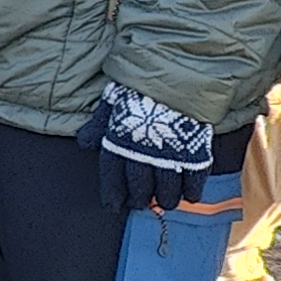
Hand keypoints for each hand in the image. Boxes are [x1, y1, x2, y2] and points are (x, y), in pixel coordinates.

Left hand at [79, 82, 215, 214]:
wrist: (177, 74)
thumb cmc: (141, 87)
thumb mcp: (113, 101)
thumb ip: (100, 123)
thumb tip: (85, 143)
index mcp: (120, 140)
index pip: (113, 175)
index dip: (113, 193)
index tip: (114, 205)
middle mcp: (143, 152)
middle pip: (140, 186)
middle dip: (140, 199)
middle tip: (142, 204)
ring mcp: (170, 154)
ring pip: (167, 188)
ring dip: (166, 199)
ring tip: (165, 202)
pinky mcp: (195, 152)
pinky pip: (193, 179)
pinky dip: (191, 191)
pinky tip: (189, 196)